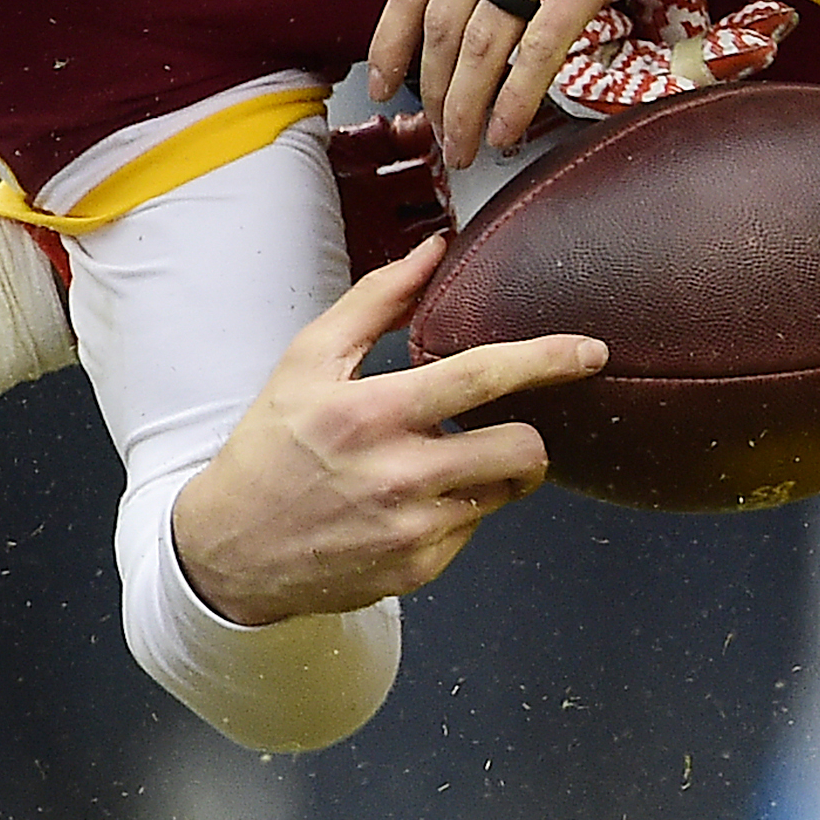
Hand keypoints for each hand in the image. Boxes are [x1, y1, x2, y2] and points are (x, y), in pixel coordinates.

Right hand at [167, 239, 599, 624]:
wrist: (227, 551)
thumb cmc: (270, 445)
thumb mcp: (306, 362)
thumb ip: (376, 302)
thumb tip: (434, 249)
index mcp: (371, 414)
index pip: (482, 377)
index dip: (547, 360)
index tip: (591, 352)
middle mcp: (398, 476)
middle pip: (522, 448)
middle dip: (530, 434)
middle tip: (502, 427)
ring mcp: (412, 530)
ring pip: (506, 491)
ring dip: (494, 472)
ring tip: (447, 463)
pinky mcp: (418, 570)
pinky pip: (475, 529)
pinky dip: (459, 511)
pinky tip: (414, 504)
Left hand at [371, 0, 797, 159]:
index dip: (390, 42)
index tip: (384, 83)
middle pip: (441, 21)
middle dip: (431, 91)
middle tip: (435, 131)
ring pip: (482, 42)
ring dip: (466, 106)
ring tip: (468, 144)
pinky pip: (541, 46)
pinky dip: (518, 98)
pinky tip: (511, 126)